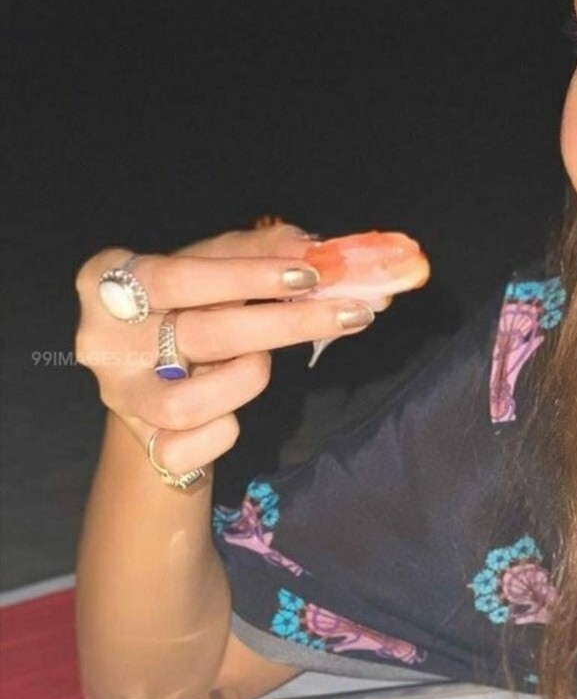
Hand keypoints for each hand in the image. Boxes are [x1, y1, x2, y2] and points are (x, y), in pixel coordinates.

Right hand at [74, 224, 388, 476]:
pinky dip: (224, 432)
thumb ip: (260, 251)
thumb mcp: (213, 269)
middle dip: (287, 324)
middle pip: (205, 334)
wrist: (153, 391)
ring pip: (190, 402)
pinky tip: (230, 416)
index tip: (308, 274)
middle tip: (349, 314)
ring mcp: (122, 395)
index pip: (179, 276)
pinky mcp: (144, 443)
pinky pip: (193, 448)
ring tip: (257, 363)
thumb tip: (318, 250)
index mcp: (109, 280)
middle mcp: (105, 339)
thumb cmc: (188, 312)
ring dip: (246, 380)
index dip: (246, 276)